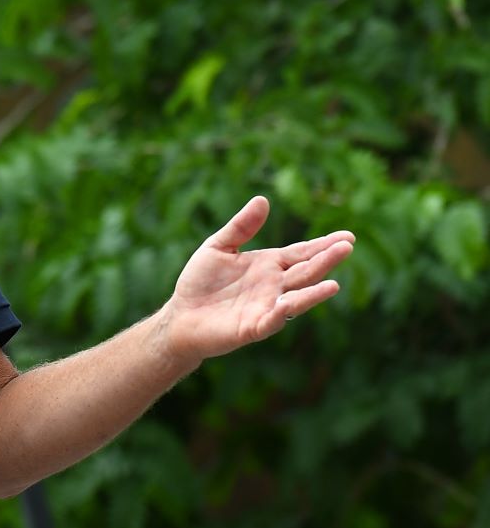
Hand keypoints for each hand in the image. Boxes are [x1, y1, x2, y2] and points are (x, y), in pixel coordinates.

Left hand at [161, 196, 354, 362]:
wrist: (181, 316)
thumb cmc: (200, 282)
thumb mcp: (218, 247)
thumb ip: (241, 227)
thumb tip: (262, 200)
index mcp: (269, 265)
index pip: (301, 253)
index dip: (323, 245)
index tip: (347, 237)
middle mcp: (274, 286)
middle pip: (305, 272)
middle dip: (326, 260)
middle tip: (347, 246)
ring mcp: (267, 307)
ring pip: (296, 298)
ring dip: (314, 292)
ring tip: (334, 284)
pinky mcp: (253, 327)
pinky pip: (271, 320)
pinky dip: (281, 312)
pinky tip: (289, 303)